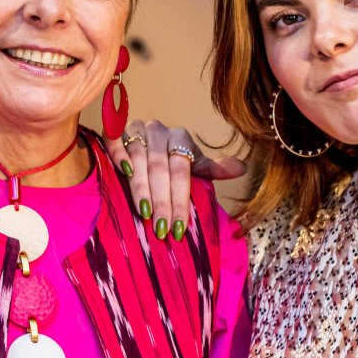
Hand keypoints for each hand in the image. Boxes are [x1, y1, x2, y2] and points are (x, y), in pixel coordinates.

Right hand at [102, 119, 244, 239]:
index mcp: (181, 137)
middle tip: (162, 228)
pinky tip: (124, 172)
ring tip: (145, 213)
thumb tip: (242, 169)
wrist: (145, 144)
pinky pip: (116, 141)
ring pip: (139, 158)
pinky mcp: (117, 131)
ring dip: (141, 187)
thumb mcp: (195, 166)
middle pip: (160, 168)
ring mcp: (137, 129)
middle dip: (162, 201)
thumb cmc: (172, 161)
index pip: (181, 171)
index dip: (180, 199)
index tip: (179, 227)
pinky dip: (119, 155)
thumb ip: (214, 169)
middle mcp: (159, 130)